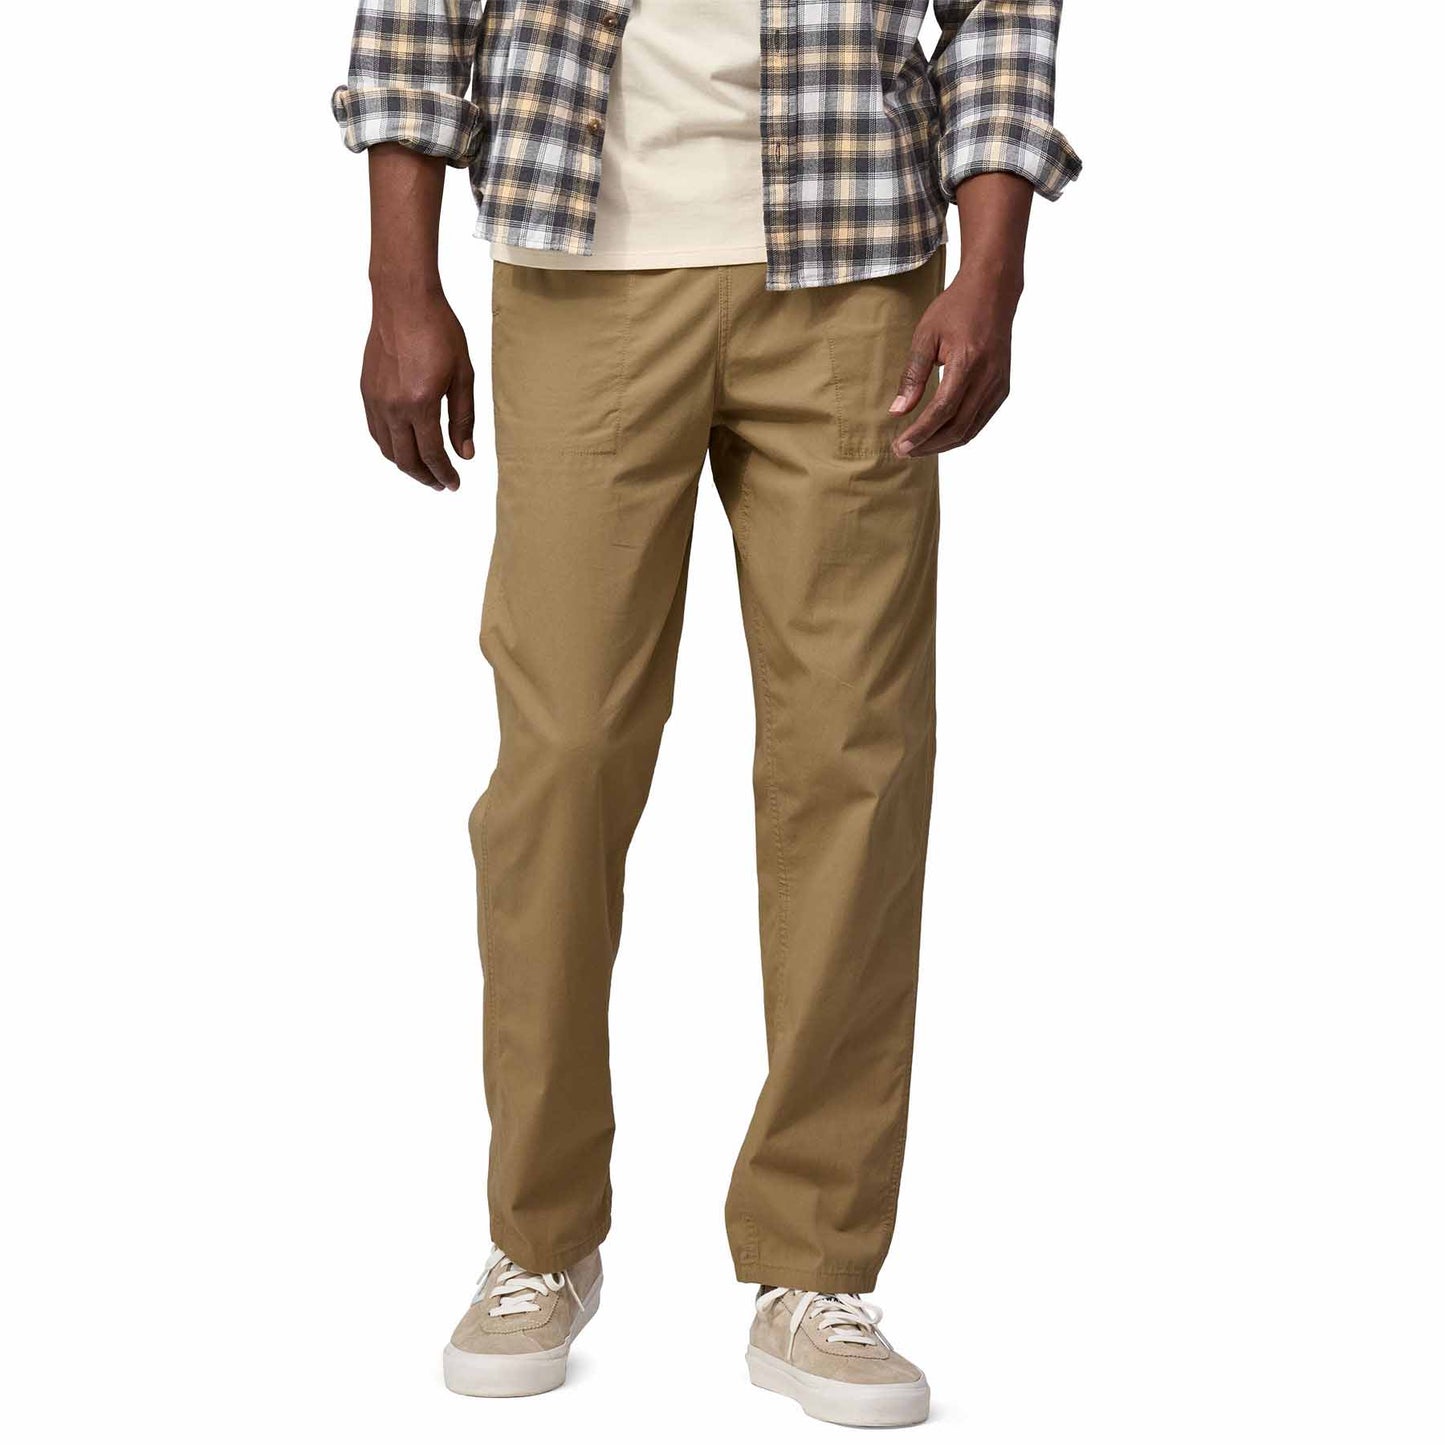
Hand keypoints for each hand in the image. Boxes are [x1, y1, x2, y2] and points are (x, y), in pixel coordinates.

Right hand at [362, 287, 474, 491]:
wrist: (404, 300)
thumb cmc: (439, 331)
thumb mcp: (463, 375)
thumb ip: (463, 418)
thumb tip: (464, 453)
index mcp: (420, 404)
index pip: (432, 455)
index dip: (444, 474)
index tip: (454, 484)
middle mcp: (393, 407)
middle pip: (406, 459)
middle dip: (425, 477)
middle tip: (440, 483)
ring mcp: (376, 400)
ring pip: (387, 449)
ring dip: (406, 465)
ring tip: (424, 469)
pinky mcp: (366, 390)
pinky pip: (375, 430)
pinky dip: (390, 446)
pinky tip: (403, 446)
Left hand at [889, 259, 1020, 459]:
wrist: (993, 292)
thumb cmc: (956, 309)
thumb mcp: (926, 336)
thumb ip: (913, 375)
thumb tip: (898, 411)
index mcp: (968, 363)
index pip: (942, 410)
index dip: (920, 433)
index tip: (900, 446)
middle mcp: (988, 378)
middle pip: (957, 427)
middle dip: (928, 444)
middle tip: (903, 451)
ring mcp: (999, 385)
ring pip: (970, 430)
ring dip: (942, 444)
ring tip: (917, 448)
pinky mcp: (1002, 389)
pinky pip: (979, 421)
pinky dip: (958, 433)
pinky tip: (938, 435)